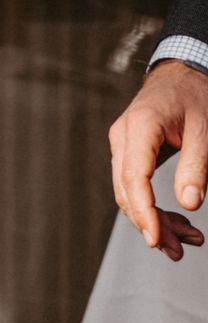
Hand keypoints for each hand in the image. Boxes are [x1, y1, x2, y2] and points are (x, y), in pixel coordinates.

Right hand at [111, 58, 207, 257]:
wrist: (182, 73)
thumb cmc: (194, 95)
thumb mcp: (204, 129)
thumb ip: (196, 166)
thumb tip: (189, 203)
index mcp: (139, 126)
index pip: (134, 177)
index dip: (144, 212)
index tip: (157, 239)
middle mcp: (123, 136)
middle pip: (126, 191)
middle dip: (151, 224)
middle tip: (178, 250)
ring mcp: (123, 143)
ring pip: (127, 192)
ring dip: (152, 219)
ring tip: (184, 240)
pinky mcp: (129, 150)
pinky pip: (133, 184)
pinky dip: (151, 205)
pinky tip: (174, 220)